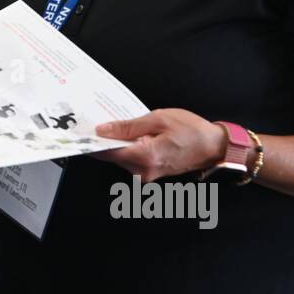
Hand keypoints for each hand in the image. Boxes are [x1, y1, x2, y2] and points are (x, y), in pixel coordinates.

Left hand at [93, 109, 227, 181]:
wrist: (214, 147)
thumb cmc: (191, 130)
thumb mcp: (158, 119)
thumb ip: (128, 126)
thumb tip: (103, 130)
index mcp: (144, 157)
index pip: (107, 152)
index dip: (91, 141)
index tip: (79, 132)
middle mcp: (142, 171)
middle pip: (112, 156)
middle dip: (103, 140)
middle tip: (95, 122)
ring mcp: (146, 175)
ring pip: (121, 158)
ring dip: (116, 143)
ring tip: (114, 125)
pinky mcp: (150, 173)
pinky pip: (131, 159)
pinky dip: (127, 147)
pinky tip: (129, 134)